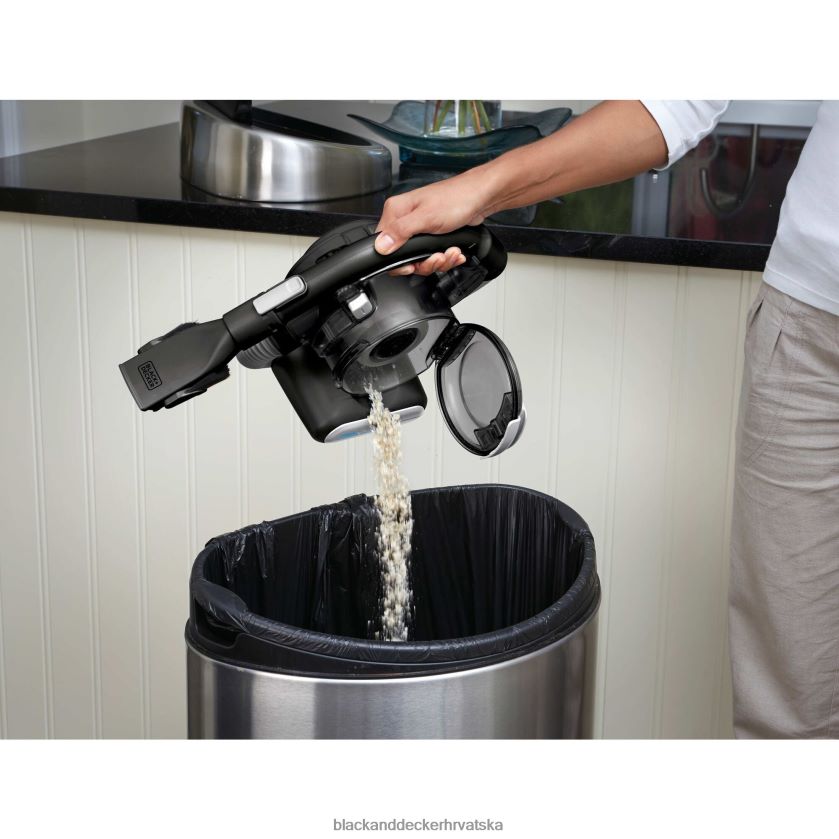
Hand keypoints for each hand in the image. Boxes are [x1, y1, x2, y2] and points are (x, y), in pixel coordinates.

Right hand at [375, 169, 492, 275]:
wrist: (479, 197)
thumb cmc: (456, 199)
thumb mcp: (426, 217)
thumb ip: (401, 232)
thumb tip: (380, 245)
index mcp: (396, 211)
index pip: (383, 244)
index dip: (398, 261)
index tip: (412, 266)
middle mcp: (405, 219)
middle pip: (404, 256)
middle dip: (425, 263)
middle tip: (437, 257)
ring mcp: (419, 228)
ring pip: (420, 259)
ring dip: (438, 261)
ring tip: (450, 252)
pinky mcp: (432, 234)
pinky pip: (432, 255)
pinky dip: (445, 258)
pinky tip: (453, 252)